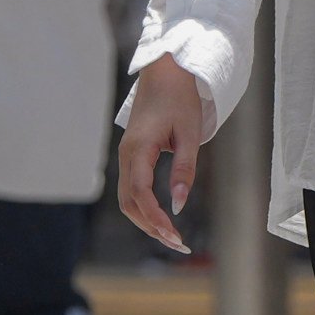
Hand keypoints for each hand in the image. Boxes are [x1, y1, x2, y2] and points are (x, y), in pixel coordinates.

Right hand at [115, 55, 208, 255]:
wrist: (164, 71)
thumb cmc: (179, 98)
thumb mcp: (189, 134)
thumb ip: (184, 169)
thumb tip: (179, 204)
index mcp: (138, 148)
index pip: (140, 193)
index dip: (155, 218)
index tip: (175, 235)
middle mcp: (126, 155)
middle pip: (129, 203)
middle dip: (151, 227)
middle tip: (178, 243)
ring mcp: (126, 155)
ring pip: (127, 199)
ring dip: (146, 220)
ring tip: (171, 236)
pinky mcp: (131, 155)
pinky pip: (131, 189)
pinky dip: (143, 208)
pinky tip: (161, 217)